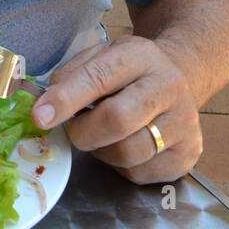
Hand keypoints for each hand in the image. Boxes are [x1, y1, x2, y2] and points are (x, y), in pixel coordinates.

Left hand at [29, 35, 202, 182]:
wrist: (180, 79)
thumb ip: (71, 75)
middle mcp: (170, 86)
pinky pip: (139, 173)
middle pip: (117, 120)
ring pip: (127, 153)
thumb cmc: (130, 71)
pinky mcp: (188, 155)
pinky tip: (125, 144)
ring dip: (101, 150)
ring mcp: (184, 123)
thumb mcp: (101, 56)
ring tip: (103, 134)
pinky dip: (121, 165)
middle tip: (73, 130)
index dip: (66, 99)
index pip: (99, 77)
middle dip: (83, 132)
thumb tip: (46, 105)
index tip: (40, 116)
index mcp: (142, 55)